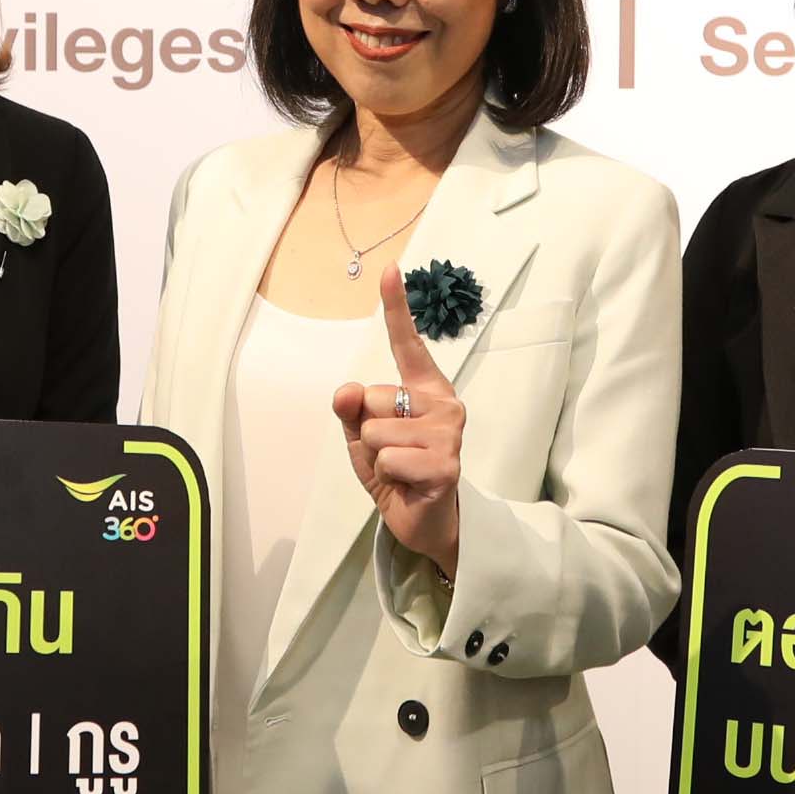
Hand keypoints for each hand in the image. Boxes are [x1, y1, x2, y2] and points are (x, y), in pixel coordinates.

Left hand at [333, 267, 465, 578]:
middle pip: (372, 398)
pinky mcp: (446, 464)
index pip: (407, 344)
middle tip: (391, 453)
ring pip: (375, 430)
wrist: (422, 522)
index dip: (396, 307)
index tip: (389, 271)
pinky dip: (387, 476)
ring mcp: (448, 433)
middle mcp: (443, 403)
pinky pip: (388, 458)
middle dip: (366, 430)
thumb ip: (350, 411)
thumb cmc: (395, 473)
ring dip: (376, 457)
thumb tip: (346, 392)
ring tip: (400, 470)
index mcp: (425, 389)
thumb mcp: (360, 438)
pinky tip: (408, 484)